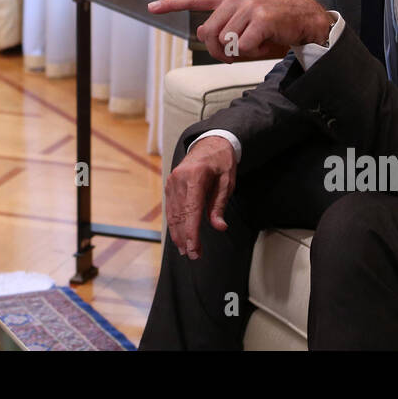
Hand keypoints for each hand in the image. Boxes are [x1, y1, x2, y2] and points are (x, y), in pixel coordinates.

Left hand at [148, 0, 334, 61]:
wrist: (304, 15)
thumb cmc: (271, 20)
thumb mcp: (244, 16)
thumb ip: (222, 25)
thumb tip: (205, 37)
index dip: (171, 4)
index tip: (151, 8)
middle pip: (207, 34)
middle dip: (218, 50)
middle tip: (234, 53)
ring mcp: (248, 7)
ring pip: (225, 42)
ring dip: (239, 51)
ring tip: (256, 42)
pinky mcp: (261, 20)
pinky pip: (243, 48)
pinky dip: (254, 52)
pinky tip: (265, 44)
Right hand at [165, 136, 236, 258]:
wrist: (210, 142)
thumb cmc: (221, 161)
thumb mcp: (227, 181)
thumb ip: (220, 205)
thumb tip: (219, 227)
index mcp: (194, 177)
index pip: (191, 211)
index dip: (191, 233)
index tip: (194, 250)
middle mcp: (178, 180)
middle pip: (180, 215)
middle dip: (185, 238)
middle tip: (194, 256)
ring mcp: (172, 182)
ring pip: (172, 214)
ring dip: (178, 234)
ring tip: (185, 250)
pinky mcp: (170, 185)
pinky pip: (170, 208)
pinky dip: (174, 224)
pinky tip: (179, 236)